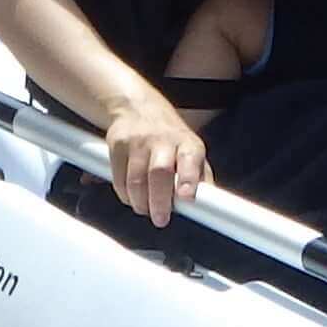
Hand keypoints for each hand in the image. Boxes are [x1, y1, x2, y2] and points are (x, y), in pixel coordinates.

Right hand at [105, 99, 210, 226]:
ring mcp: (138, 140)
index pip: (189, 159)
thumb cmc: (170, 137)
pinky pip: (119, 178)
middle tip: (160, 218)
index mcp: (187, 143)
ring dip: (140, 202)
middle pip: (159, 172)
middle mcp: (163, 139)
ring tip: (145, 209)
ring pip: (136, 179)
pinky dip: (125, 194)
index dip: (188, 179)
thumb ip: (200, 176)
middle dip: (159, 200)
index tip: (186, 197)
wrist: (136, 108)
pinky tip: (132, 197)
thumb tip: (208, 203)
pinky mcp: (117, 143)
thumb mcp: (191, 150)